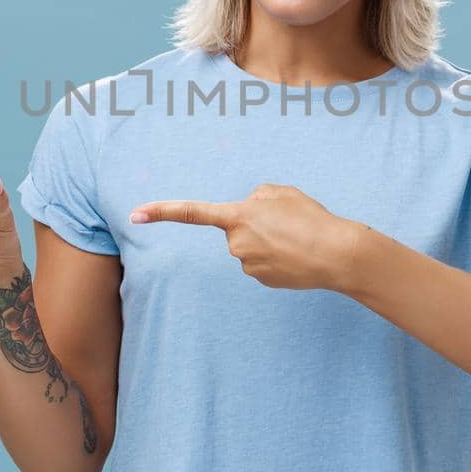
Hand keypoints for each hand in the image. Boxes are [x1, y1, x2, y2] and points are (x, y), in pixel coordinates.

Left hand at [128, 183, 364, 291]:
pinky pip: (263, 262)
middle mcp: (236, 244)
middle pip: (238, 229)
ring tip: (296, 238)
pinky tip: (296, 255)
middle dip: (256, 224)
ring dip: (269, 241)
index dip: (161, 211)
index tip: (135, 215)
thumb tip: (248, 215)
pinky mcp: (261, 280)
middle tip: (288, 223)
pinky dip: (277, 257)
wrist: (336, 254)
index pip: (192, 213)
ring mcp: (247, 265)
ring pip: (251, 246)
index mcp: (238, 216)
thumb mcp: (281, 192)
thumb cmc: (310, 217)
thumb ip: (256, 198)